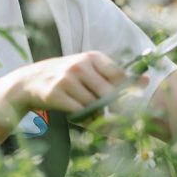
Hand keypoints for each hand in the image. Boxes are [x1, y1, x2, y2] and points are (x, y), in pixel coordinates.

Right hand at [0, 51, 125, 113]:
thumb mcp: (88, 69)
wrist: (29, 81)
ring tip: (91, 115)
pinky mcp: (55, 93)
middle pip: (108, 94)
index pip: (119, 76)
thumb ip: (114, 76)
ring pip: (93, 105)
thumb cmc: (66, 76)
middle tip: (114, 118)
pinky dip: (83, 120)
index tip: (128, 104)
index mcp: (92, 57)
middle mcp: (80, 65)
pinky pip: (78, 112)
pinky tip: (80, 118)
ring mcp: (66, 79)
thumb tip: (146, 80)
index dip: (126, 93)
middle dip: (113, 110)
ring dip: (96, 116)